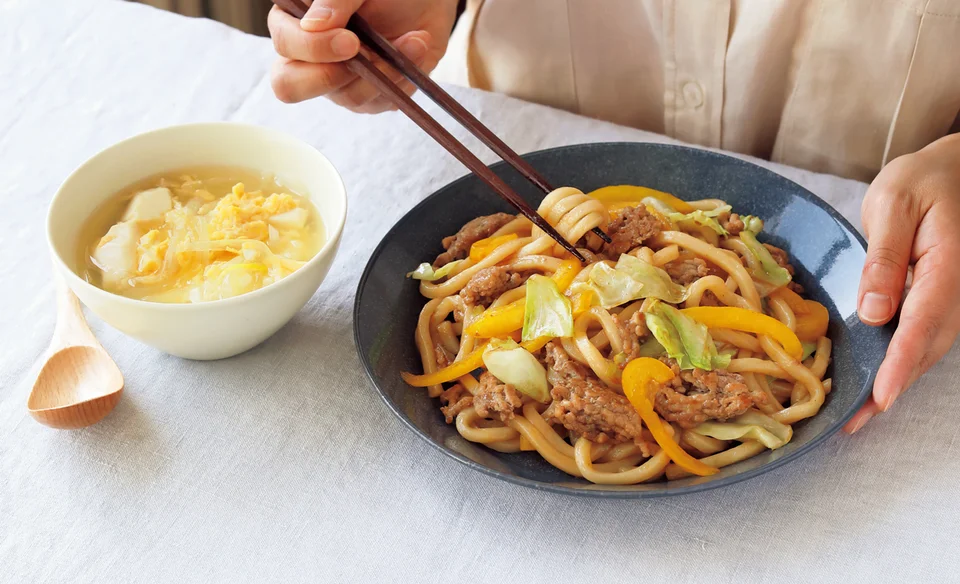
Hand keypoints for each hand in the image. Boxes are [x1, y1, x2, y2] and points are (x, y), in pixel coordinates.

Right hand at [268, 0, 456, 112]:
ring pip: (347, 97)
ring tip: (414, 40)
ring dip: (385, 71)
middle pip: (290, 86)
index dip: (313, 48)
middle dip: (330, 77)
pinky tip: (416, 50)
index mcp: (295, 22)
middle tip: (364, 56)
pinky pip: (379, 103)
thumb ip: (335, 0)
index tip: (350, 40)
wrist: (425, 3)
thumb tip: (312, 25)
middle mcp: (307, 57)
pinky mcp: (367, 97)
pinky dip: (402, 79)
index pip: (285, 44)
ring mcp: (336, 82)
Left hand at [844, 133, 959, 432]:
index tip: (881, 395)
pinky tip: (875, 379)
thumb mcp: (893, 204)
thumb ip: (884, 257)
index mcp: (948, 264)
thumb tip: (874, 312)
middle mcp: (957, 288)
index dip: (901, 363)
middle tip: (855, 421)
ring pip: (926, 347)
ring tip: (858, 414)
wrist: (956, 168)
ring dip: (895, 380)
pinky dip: (899, 360)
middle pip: (926, 347)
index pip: (924, 322)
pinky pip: (922, 334)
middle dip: (892, 386)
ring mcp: (953, 296)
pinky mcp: (940, 297)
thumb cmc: (923, 179)